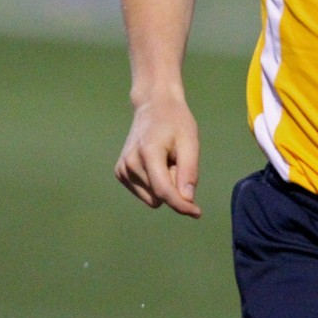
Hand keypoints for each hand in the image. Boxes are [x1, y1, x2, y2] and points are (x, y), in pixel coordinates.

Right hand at [115, 97, 201, 217]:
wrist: (153, 105)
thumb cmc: (175, 121)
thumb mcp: (190, 142)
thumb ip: (188, 172)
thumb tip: (187, 200)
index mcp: (148, 153)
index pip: (164, 190)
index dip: (181, 205)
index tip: (197, 213)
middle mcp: (130, 163)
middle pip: (160, 195)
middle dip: (174, 186)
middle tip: (177, 160)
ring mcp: (122, 169)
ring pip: (152, 198)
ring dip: (165, 184)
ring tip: (166, 160)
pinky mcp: (120, 173)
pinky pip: (145, 194)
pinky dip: (155, 184)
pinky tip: (156, 163)